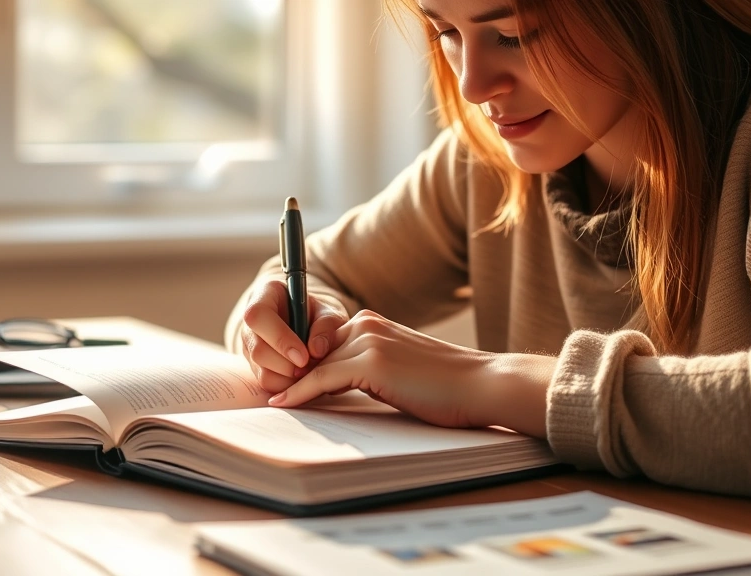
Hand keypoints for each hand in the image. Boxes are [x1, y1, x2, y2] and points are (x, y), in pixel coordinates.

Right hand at [239, 279, 348, 393]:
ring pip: (261, 370)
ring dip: (288, 378)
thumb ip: (326, 326)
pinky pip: (266, 383)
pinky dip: (286, 386)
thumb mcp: (328, 313)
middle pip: (257, 349)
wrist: (311, 325)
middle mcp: (251, 322)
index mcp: (265, 295)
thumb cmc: (318, 315)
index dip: (279, 338)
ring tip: (309, 371)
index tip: (303, 356)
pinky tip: (302, 377)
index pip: (258, 316)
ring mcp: (249, 345)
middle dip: (286, 365)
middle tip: (310, 367)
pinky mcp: (254, 365)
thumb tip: (316, 350)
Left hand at [266, 310, 554, 435]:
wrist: (482, 385)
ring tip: (270, 402)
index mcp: (373, 323)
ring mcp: (369, 341)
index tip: (282, 382)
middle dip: (290, 374)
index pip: (323, 343)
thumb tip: (337, 386)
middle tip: (267, 395)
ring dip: (290, 384)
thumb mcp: (399, 370)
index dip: (302, 364)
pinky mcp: (371, 363)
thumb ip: (369, 369)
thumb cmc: (448, 386)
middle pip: (314, 352)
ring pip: (314, 365)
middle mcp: (367, 324)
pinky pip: (321, 379)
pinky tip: (283, 404)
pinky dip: (299, 393)